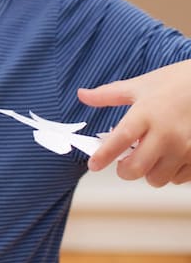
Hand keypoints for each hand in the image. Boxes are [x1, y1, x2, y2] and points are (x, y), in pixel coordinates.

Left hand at [80, 60, 190, 185]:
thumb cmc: (176, 83)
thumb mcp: (140, 85)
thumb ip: (108, 95)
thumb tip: (81, 95)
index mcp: (147, 113)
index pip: (120, 139)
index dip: (104, 156)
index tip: (93, 165)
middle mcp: (167, 133)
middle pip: (136, 168)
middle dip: (124, 170)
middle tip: (124, 163)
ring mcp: (186, 147)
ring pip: (157, 178)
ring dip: (149, 172)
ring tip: (152, 157)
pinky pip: (178, 179)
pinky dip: (171, 173)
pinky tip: (171, 158)